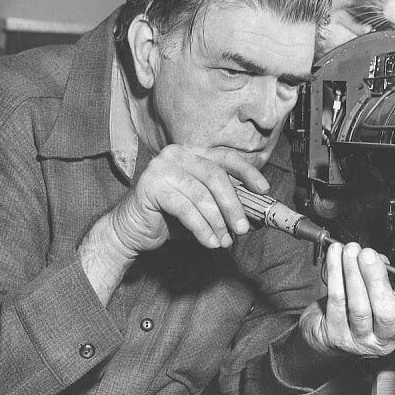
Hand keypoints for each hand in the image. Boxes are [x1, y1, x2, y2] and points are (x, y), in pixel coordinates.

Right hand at [108, 144, 269, 257]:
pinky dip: (202, 228)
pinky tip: (210, 242)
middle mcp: (176, 154)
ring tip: (225, 241)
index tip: (264, 191)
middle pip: (215, 176)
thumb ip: (224, 204)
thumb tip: (256, 215)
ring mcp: (161, 167)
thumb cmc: (170, 217)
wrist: (130, 230)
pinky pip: (185, 208)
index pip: (226, 158)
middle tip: (243, 228)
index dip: (248, 173)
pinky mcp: (150, 185)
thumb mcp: (203, 207)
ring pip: (201, 194)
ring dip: (217, 222)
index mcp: (192, 152)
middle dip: (233, 205)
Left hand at [298, 242, 394, 357]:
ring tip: (350, 252)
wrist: (329, 334)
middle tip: (368, 256)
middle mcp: (382, 337)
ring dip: (353, 273)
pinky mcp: (336, 334)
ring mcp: (358, 338)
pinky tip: (335, 257)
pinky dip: (335, 274)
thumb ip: (383, 277)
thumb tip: (378, 259)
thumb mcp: (377, 294)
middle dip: (376, 280)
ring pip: (358, 307)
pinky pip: (336, 301)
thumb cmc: (359, 312)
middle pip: (383, 313)